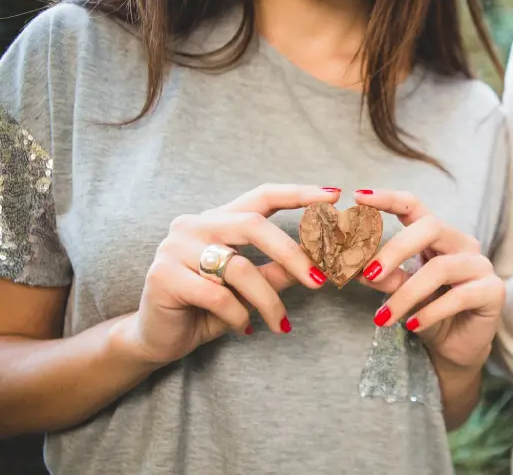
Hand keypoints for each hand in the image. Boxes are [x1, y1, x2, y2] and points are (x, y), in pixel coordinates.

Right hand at [114, 184, 338, 364]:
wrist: (158, 338)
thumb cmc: (208, 309)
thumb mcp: (250, 287)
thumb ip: (278, 270)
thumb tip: (320, 261)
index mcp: (218, 219)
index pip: (262, 196)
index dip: (298, 194)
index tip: (333, 196)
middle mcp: (194, 225)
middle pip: (254, 225)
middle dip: (293, 254)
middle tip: (320, 281)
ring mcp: (175, 247)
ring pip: (240, 268)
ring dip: (268, 301)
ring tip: (280, 323)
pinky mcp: (163, 275)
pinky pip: (218, 295)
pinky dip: (239, 316)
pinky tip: (245, 329)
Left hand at [354, 190, 503, 370]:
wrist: (457, 347)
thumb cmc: (428, 313)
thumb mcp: (399, 293)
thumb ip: (381, 277)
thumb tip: (352, 266)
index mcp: (437, 236)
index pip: (414, 206)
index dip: (388, 198)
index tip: (358, 197)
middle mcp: (461, 243)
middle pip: (430, 227)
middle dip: (395, 250)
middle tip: (369, 274)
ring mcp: (480, 265)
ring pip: (440, 268)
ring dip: (406, 294)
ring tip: (384, 317)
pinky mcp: (493, 291)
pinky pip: (458, 297)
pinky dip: (429, 313)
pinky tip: (412, 326)